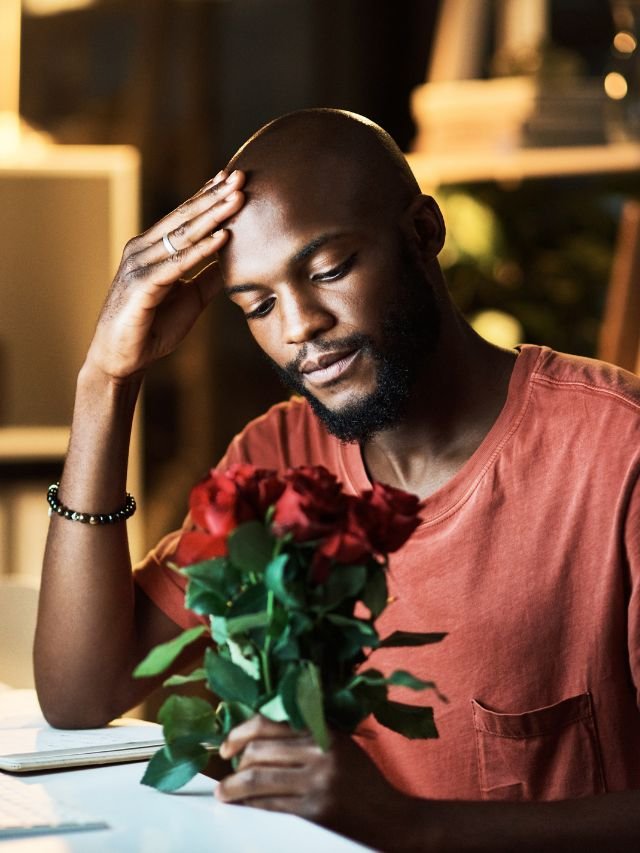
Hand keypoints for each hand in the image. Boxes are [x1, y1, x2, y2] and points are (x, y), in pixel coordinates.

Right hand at [85, 169, 245, 381]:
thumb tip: (235, 258)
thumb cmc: (153, 327)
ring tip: (237, 199)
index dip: (209, 196)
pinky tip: (223, 238)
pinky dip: (202, 250)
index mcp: (152, 249)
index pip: (184, 216)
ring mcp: (140, 265)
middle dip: (214, 196)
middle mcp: (143, 250)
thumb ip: (209, 276)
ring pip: (183, 236)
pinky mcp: (142, 286)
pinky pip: (177, 264)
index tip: (233, 178)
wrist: (122, 359)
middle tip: (239, 176)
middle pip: (184, 218)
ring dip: (213, 216)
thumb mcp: (191, 298)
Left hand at [216, 715, 412, 847]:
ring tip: (224, 793)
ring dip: (233, 786)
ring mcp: (317, 782)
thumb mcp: (338, 746)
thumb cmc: (361, 781)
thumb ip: (305, 736)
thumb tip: (254, 739)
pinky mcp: (314, 812)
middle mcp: (320, 752)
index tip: (227, 745)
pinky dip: (249, 805)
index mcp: (324, 730)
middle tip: (228, 772)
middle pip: (259, 750)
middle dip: (235, 762)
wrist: (392, 818)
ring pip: (258, 778)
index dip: (240, 732)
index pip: (269, 722)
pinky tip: (242, 807)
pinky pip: (269, 805)